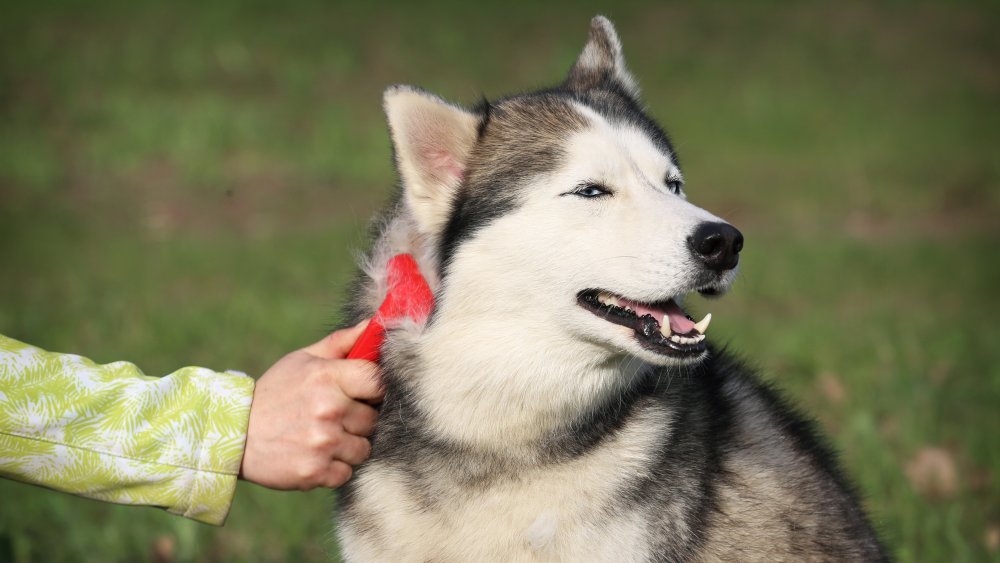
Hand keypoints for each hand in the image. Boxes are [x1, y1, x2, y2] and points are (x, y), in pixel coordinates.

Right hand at [240, 321, 382, 489]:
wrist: (232, 434)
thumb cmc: (274, 392)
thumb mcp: (302, 360)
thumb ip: (341, 343)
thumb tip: (374, 325)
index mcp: (327, 377)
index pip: (378, 381)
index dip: (375, 389)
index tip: (363, 393)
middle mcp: (329, 409)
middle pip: (373, 419)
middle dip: (359, 419)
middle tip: (333, 418)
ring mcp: (323, 442)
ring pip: (364, 448)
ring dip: (348, 446)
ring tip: (322, 437)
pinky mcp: (315, 472)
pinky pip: (346, 473)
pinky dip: (334, 468)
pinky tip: (314, 455)